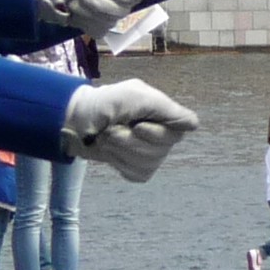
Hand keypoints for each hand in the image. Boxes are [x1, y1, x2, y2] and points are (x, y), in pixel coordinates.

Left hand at [63, 79, 199, 180]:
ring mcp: (152, 155)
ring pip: (149, 163)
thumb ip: (166, 108)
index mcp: (164, 115)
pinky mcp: (138, 170)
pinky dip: (119, 163)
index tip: (139, 126)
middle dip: (131, 140)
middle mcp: (163, 135)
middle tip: (112, 129)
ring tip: (107, 137)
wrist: (75, 122)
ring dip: (121, 150)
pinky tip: (111, 152)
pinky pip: (138, 173)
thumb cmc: (105, 103)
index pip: (182, 130)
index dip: (159, 132)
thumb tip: (194, 124)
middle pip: (162, 149)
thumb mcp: (135, 95)